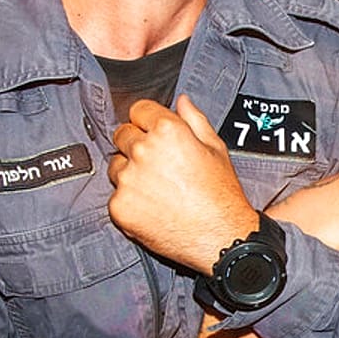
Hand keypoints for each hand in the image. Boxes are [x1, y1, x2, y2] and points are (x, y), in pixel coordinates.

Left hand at [109, 95, 258, 273]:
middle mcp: (143, 151)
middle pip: (122, 134)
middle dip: (136, 144)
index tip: (154, 132)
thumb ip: (194, 120)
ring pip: (116, 166)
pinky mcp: (120, 206)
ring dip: (130, 172)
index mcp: (168, 131)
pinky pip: (116, 195)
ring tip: (158, 189)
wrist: (220, 237)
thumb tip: (181, 100)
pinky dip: (130, 200)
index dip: (148, 121)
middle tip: (159, 165)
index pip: (139, 110)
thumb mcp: (216, 149)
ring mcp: (128, 180)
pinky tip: (153, 207)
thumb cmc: (222, 194)